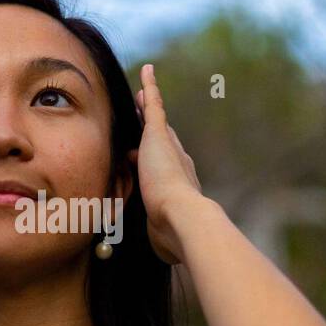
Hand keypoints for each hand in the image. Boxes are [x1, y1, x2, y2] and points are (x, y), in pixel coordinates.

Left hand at [128, 63, 204, 264]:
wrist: (182, 219)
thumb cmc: (173, 234)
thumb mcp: (162, 237)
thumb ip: (162, 239)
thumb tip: (166, 255)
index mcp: (178, 186)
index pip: (164, 169)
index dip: (156, 162)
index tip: (147, 159)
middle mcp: (178, 162)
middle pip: (163, 142)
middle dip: (155, 130)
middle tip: (147, 117)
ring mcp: (169, 147)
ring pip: (155, 122)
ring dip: (149, 107)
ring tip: (142, 91)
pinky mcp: (158, 135)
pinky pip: (153, 105)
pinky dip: (150, 87)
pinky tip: (146, 70)